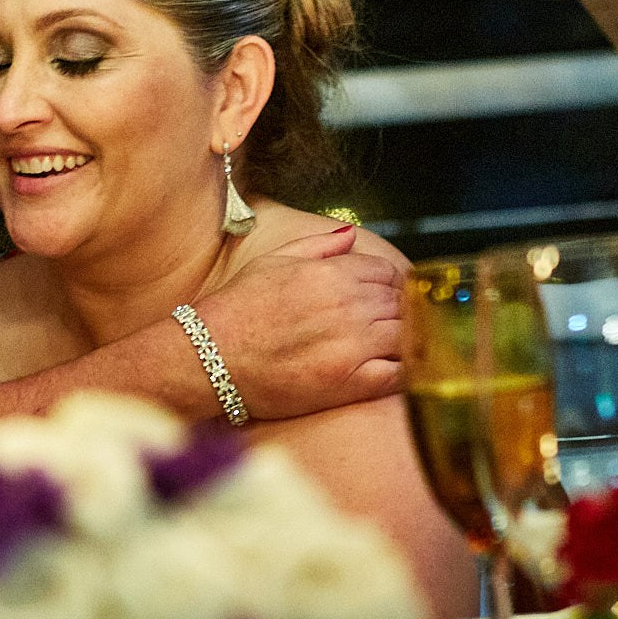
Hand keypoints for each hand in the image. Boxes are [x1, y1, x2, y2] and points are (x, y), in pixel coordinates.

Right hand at [196, 226, 401, 418]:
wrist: (210, 360)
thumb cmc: (238, 311)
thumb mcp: (273, 262)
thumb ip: (318, 246)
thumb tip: (351, 235)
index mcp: (331, 274)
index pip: (387, 272)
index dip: (388, 283)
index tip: (382, 296)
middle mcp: (346, 306)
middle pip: (400, 302)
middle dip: (397, 311)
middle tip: (384, 323)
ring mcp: (351, 346)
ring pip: (406, 334)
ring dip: (402, 339)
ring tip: (387, 346)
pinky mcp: (350, 383)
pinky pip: (398, 373)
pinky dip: (404, 371)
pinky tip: (391, 369)